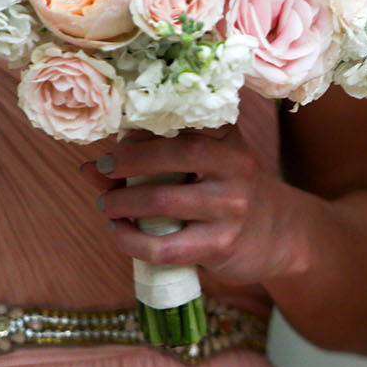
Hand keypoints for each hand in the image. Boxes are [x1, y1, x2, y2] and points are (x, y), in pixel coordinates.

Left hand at [81, 128, 317, 285]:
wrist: (278, 234)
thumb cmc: (226, 195)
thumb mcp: (202, 169)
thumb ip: (150, 164)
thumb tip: (89, 169)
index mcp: (229, 139)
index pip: (185, 120)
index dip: (145, 127)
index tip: (117, 137)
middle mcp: (237, 166)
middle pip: (179, 152)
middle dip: (130, 159)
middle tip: (102, 169)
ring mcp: (231, 207)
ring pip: (164, 200)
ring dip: (123, 202)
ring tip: (108, 206)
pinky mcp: (222, 244)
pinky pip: (165, 246)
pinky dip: (131, 241)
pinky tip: (120, 234)